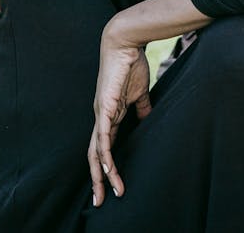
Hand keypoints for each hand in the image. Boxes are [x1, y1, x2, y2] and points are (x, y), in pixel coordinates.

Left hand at [88, 25, 151, 205]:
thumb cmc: (131, 64)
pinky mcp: (105, 107)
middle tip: (100, 200)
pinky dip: (105, 155)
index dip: (107, 166)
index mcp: (110, 114)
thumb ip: (142, 108)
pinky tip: (108, 170)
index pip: (104, 146)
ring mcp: (101, 113)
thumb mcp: (140, 92)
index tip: (112, 186)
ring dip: (101, 174)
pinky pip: (103, 136)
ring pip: (96, 151)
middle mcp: (101, 117)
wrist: (125, 43)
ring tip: (108, 192)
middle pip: (94, 154)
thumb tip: (148, 121)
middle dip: (97, 179)